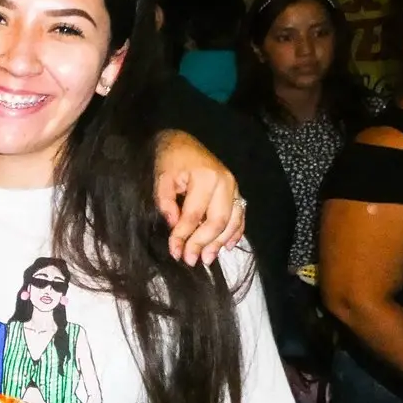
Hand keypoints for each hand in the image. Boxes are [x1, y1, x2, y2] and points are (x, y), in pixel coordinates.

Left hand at [153, 130, 243, 265]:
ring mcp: (234, 188)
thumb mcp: (161, 178)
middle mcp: (225, 183)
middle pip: (218, 221)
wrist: (184, 143)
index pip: (194, 214)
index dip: (184, 235)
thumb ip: (166, 202)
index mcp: (206, 178)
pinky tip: (227, 246)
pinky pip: (241, 216)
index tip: (174, 252)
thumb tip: (175, 226)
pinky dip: (235, 233)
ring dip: (219, 243)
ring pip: (232, 222)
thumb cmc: (171, 160)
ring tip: (206, 259)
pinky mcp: (237, 192)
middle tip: (190, 260)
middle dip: (203, 243)